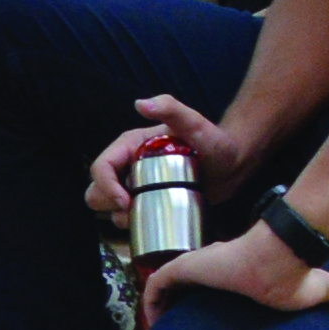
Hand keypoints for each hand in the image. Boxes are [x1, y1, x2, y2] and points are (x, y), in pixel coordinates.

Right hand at [79, 99, 239, 228]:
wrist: (232, 162)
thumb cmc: (213, 140)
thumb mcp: (194, 123)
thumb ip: (170, 107)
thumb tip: (140, 104)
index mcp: (129, 146)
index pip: (101, 167)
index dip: (106, 187)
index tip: (125, 202)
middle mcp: (127, 166)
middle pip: (96, 189)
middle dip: (108, 203)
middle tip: (134, 210)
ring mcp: (137, 185)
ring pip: (107, 207)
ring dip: (118, 217)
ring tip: (144, 217)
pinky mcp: (149, 201)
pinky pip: (128, 217)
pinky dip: (131, 225)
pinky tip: (152, 224)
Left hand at [146, 217, 328, 323]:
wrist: (279, 259)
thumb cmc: (295, 274)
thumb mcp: (325, 288)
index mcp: (233, 275)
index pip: (209, 287)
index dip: (198, 305)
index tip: (195, 328)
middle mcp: (210, 269)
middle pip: (181, 289)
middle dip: (173, 309)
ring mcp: (195, 267)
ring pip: (163, 288)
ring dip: (156, 309)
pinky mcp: (185, 267)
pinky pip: (155, 287)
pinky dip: (150, 306)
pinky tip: (152, 328)